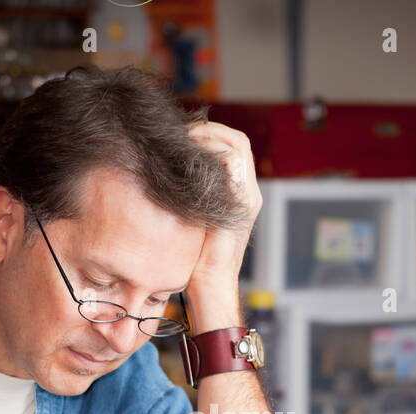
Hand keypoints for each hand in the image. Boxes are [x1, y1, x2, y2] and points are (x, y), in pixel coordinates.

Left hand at [184, 120, 260, 324]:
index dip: (210, 133)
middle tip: (183, 132)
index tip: (183, 134)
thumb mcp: (192, 217)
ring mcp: (247, 197)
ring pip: (237, 147)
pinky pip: (233, 164)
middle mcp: (248, 192)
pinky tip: (190, 159)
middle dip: (210, 129)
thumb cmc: (196, 258)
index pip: (233, 147)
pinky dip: (213, 154)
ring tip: (185, 141)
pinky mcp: (241, 203)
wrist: (210, 283)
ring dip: (211, 137)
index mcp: (240, 193)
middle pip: (238, 140)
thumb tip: (167, 174)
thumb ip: (192, 195)